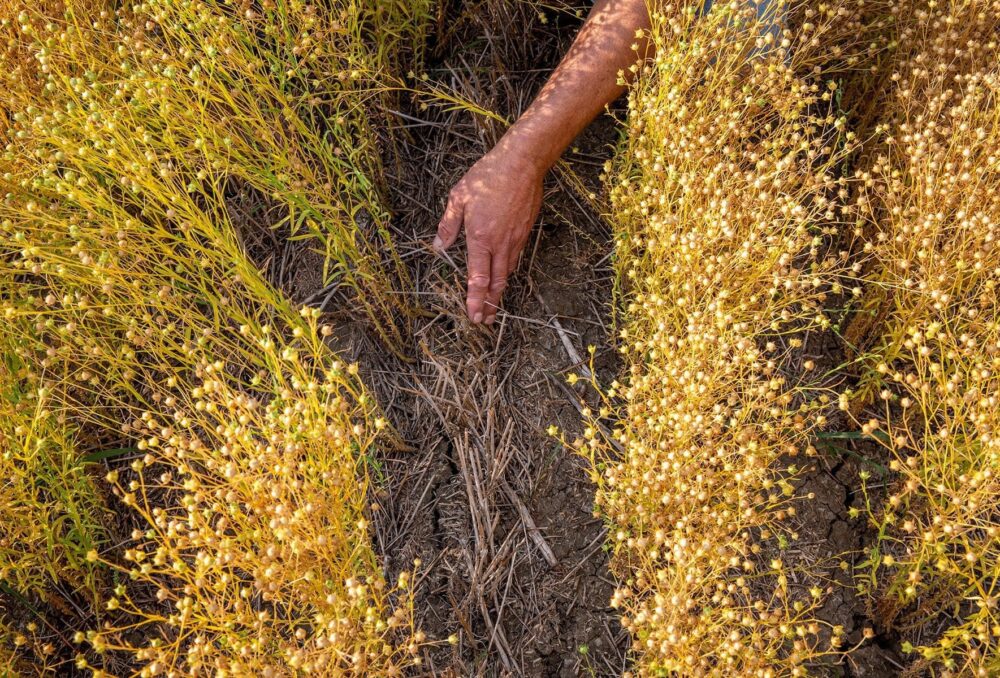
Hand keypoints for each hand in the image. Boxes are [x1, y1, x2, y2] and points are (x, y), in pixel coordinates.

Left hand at [434, 147, 543, 324]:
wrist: (522, 163)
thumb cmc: (488, 177)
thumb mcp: (459, 197)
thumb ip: (448, 225)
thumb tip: (438, 245)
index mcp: (480, 237)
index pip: (478, 277)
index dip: (475, 299)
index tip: (473, 315)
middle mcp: (500, 244)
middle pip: (496, 283)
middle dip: (489, 304)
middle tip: (483, 321)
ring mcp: (515, 239)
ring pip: (507, 273)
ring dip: (499, 292)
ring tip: (493, 306)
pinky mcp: (525, 232)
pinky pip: (515, 259)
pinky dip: (508, 273)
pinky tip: (503, 276)